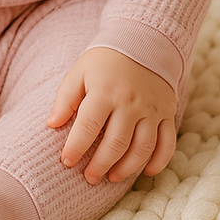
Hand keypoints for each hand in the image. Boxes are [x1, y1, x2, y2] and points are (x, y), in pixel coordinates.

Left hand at [46, 47, 176, 183]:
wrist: (143, 41)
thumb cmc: (104, 61)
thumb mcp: (79, 72)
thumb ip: (65, 98)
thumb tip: (51, 124)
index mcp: (105, 92)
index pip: (88, 127)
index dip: (75, 148)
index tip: (66, 161)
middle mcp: (130, 103)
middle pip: (116, 144)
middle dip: (100, 165)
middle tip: (89, 178)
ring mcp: (151, 109)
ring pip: (142, 148)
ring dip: (127, 169)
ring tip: (111, 177)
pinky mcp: (167, 113)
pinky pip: (167, 143)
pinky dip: (159, 162)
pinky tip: (146, 173)